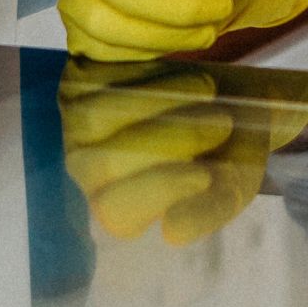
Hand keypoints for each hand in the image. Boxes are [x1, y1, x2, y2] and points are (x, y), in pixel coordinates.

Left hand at [57, 59, 307, 244]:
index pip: (116, 211)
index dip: (159, 191)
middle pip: (104, 163)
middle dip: (169, 140)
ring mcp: (76, 124)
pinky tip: (184, 76)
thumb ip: (206, 212)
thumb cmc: (224, 151)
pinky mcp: (79, 81)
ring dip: (163, 101)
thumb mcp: (231, 187)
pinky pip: (103, 76)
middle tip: (223, 122)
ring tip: (209, 91)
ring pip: (99, 117)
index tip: (207, 174)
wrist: (227, 96)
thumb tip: (172, 232)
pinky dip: (151, 73)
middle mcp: (88, 171)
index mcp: (120, 209)